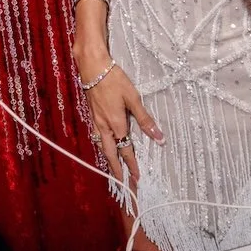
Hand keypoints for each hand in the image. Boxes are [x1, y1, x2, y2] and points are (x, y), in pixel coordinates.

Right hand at [76, 44, 162, 191]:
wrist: (92, 68)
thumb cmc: (114, 80)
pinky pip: (98, 138)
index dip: (132, 165)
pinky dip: (102, 147)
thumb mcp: (133, 98)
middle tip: (122, 182)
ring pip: (102, 146)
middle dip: (117, 169)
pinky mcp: (92, 116)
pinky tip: (105, 146)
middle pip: (110, 154)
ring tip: (114, 168)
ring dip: (108, 159)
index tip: (137, 177)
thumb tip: (159, 137)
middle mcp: (104, 127)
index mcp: (116, 124)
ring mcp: (96, 122)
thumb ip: (145, 119)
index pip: (126, 150)